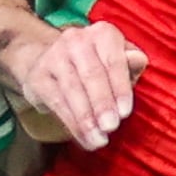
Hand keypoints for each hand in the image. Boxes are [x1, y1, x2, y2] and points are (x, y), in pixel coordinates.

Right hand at [0, 21, 147, 150]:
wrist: (49, 61)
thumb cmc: (96, 67)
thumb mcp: (117, 63)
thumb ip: (130, 65)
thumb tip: (138, 60)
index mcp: (102, 34)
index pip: (113, 60)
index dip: (120, 87)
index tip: (125, 112)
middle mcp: (76, 40)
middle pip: (91, 74)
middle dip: (102, 104)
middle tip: (111, 127)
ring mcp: (54, 56)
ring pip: (72, 90)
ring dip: (86, 119)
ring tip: (98, 140)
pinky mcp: (38, 76)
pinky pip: (57, 102)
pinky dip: (72, 124)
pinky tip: (84, 139)